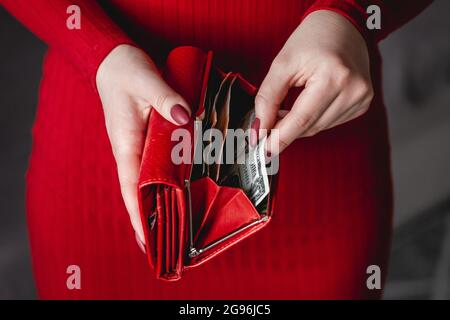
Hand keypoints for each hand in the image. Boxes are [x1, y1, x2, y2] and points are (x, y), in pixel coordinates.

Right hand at [96, 44, 189, 250]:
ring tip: (172, 230)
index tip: (146, 239)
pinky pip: (156, 166)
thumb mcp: (145, 80)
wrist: (114, 61)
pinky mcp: (146, 139)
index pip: (131, 186)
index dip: (138, 213)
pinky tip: (175, 193)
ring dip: (157, 204)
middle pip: (139, 191)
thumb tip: (184, 116)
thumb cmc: (125, 71)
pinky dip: (164, 182)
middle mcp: (131, 149)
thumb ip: (165, 98)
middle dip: (149, 218)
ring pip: (148, 181)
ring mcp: (138, 145)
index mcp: (126, 142)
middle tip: (165, 245)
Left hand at [254, 10, 373, 155]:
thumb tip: (259, 128)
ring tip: (287, 106)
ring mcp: (361, 98)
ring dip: (299, 124)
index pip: (302, 119)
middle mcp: (353, 89)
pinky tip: (308, 104)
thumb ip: (268, 98)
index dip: (280, 138)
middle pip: (310, 127)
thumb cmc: (313, 38)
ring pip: (319, 128)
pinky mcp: (363, 103)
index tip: (264, 150)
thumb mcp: (282, 64)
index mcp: (334, 76)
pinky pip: (330, 123)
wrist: (342, 25)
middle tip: (267, 125)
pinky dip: (313, 119)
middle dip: (285, 130)